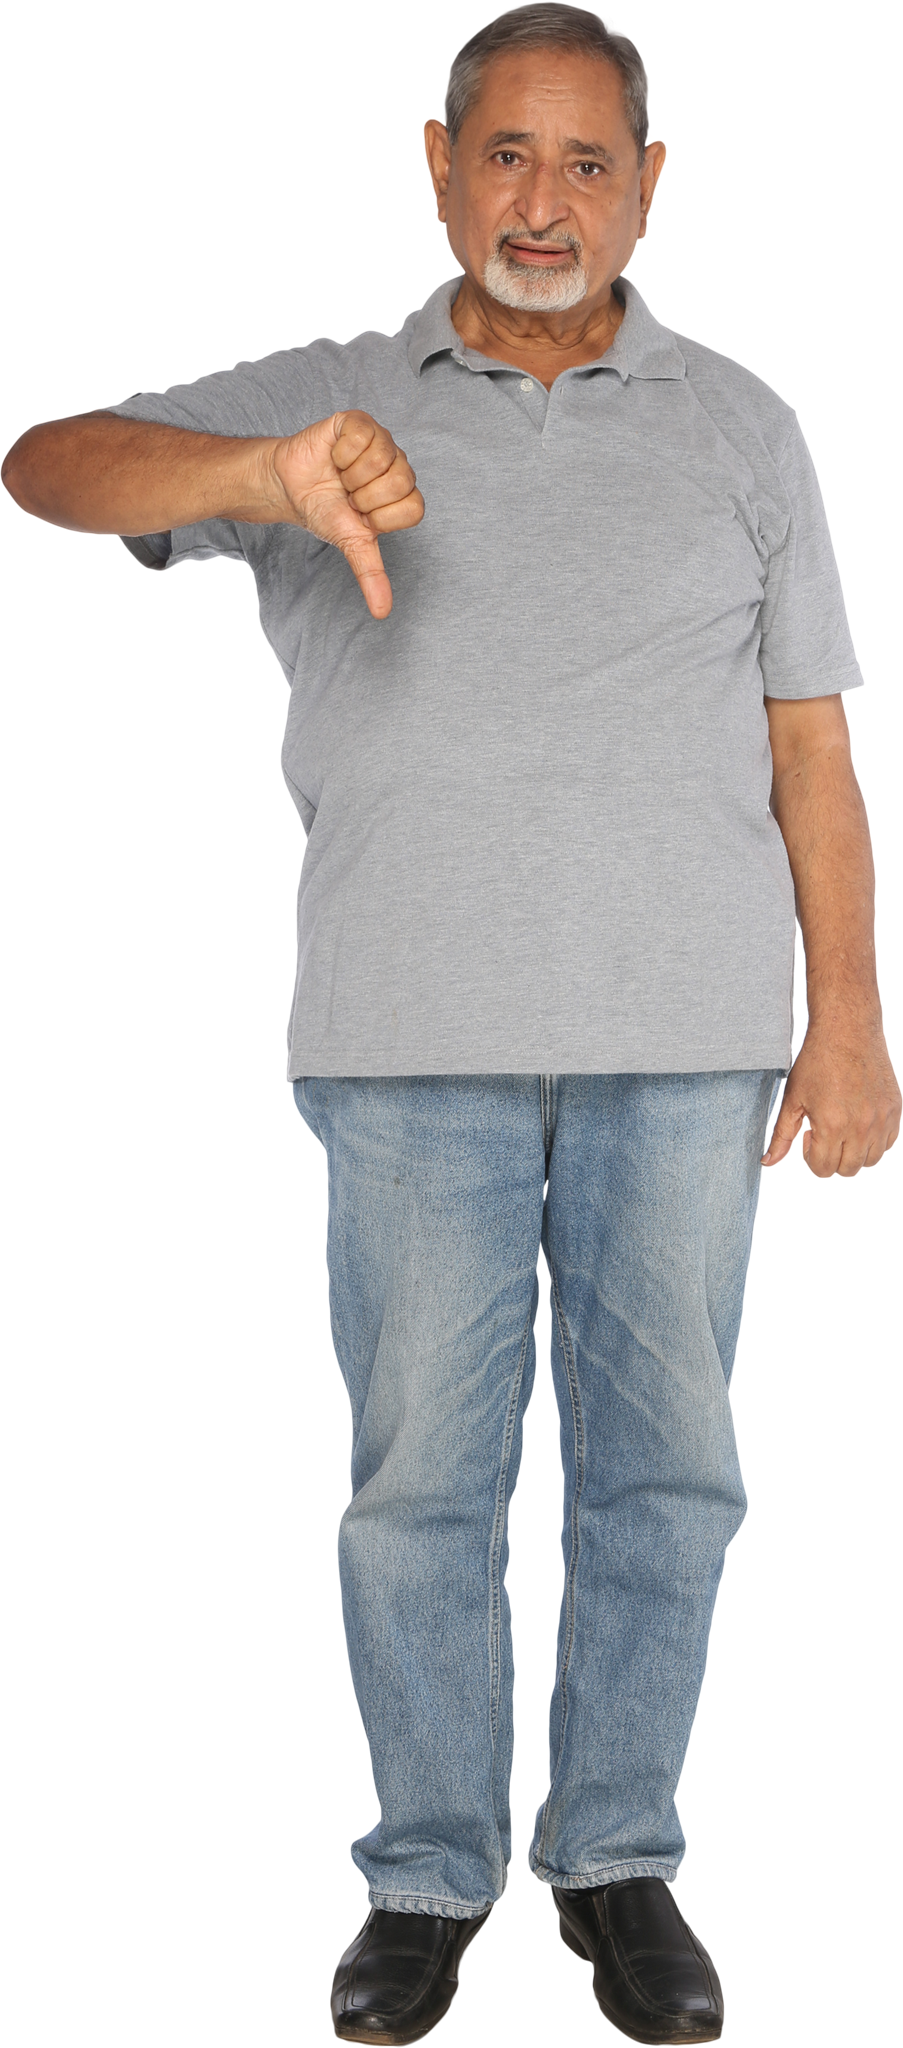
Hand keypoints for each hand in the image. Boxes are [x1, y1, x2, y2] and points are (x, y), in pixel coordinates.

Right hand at [268, 410, 423, 617]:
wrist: (288, 486)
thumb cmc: (323, 509)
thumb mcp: (350, 543)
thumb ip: (371, 574)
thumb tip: (382, 613)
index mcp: (403, 494)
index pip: (414, 508)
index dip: (382, 516)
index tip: (361, 515)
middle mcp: (398, 465)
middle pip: (401, 482)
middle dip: (364, 496)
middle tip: (349, 495)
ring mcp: (381, 440)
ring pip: (382, 458)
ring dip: (351, 475)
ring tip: (340, 476)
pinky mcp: (359, 421)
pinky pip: (362, 436)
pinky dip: (341, 453)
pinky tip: (335, 456)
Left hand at [761, 1021, 901, 1176]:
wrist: (847, 1031)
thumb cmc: (816, 1061)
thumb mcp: (792, 1099)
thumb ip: (781, 1136)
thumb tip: (767, 1163)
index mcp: (831, 1125)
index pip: (822, 1169)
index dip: (811, 1157)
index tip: (810, 1134)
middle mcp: (860, 1127)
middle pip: (847, 1170)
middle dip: (831, 1159)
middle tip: (825, 1132)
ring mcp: (881, 1119)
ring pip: (870, 1161)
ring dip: (854, 1154)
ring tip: (843, 1129)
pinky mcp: (895, 1110)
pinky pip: (888, 1143)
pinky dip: (874, 1142)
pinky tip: (860, 1123)